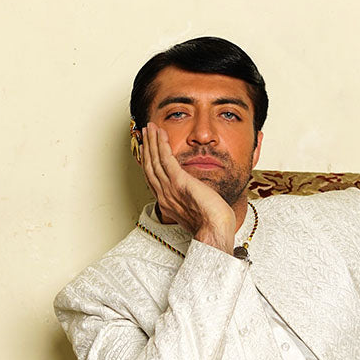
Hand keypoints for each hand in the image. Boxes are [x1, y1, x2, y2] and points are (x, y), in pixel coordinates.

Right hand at [141, 124, 235, 253]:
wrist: (214, 231)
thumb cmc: (212, 225)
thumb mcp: (196, 212)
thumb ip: (191, 201)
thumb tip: (196, 195)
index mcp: (168, 203)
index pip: (153, 178)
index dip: (149, 162)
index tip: (148, 150)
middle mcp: (164, 195)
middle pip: (150, 167)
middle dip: (147, 148)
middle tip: (145, 133)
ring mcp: (170, 188)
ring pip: (155, 160)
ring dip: (152, 142)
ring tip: (150, 128)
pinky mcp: (179, 181)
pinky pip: (166, 159)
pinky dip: (161, 145)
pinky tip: (160, 134)